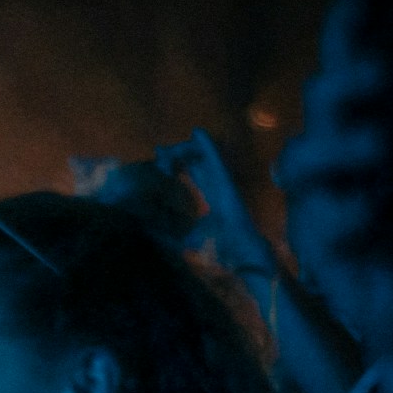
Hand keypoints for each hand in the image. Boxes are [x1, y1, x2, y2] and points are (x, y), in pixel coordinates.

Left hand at [158, 129, 280, 276]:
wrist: (244, 258)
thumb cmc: (223, 251)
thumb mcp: (190, 241)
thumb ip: (172, 235)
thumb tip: (147, 230)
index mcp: (212, 201)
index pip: (192, 179)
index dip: (177, 168)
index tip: (159, 162)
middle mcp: (218, 190)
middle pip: (198, 166)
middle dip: (180, 156)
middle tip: (160, 150)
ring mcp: (224, 186)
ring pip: (206, 160)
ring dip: (190, 149)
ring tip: (174, 143)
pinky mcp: (228, 185)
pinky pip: (218, 162)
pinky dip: (208, 148)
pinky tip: (198, 134)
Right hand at [275, 0, 392, 354]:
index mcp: (362, 133)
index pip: (344, 73)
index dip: (346, 33)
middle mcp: (331, 161)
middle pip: (316, 105)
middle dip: (342, 81)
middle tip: (379, 72)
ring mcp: (314, 201)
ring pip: (299, 157)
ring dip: (338, 145)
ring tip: (376, 149)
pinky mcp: (311, 244)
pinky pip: (317, 217)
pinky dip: (349, 211)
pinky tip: (376, 214)